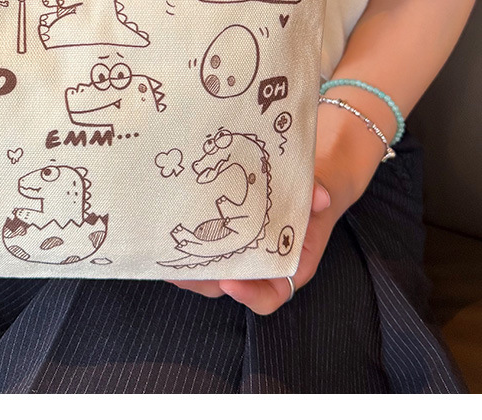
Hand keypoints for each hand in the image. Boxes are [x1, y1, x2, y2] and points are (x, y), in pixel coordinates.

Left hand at [167, 180, 333, 308]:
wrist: (301, 185)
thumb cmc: (309, 198)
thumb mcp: (317, 195)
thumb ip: (317, 195)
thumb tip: (320, 197)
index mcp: (286, 267)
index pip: (269, 296)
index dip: (250, 296)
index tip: (230, 282)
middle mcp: (259, 268)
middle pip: (229, 286)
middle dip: (204, 281)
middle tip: (182, 270)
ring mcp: (237, 255)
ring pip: (209, 273)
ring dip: (187, 268)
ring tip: (164, 257)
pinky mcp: (220, 241)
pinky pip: (201, 252)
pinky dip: (183, 249)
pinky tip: (162, 238)